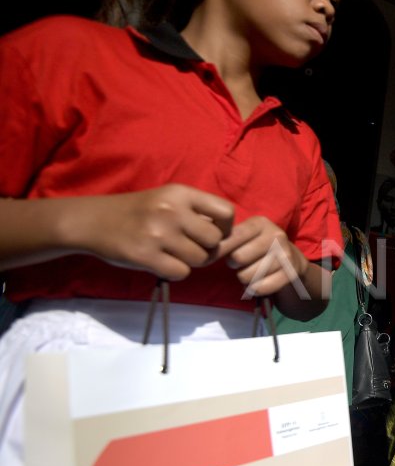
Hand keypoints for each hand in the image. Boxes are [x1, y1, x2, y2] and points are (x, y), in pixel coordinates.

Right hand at [82, 184, 233, 279]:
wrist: (92, 221)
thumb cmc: (138, 212)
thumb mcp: (168, 200)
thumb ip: (197, 213)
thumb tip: (231, 238)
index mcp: (180, 193)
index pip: (226, 211)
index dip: (225, 227)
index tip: (211, 232)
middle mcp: (171, 210)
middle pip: (215, 241)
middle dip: (206, 249)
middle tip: (188, 247)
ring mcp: (157, 233)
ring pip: (199, 259)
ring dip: (190, 261)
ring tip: (171, 253)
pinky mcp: (145, 255)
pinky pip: (180, 272)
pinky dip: (174, 271)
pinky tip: (160, 262)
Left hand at [217, 216, 306, 296]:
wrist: (291, 260)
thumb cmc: (257, 246)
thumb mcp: (244, 234)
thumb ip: (224, 236)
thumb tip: (202, 247)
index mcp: (261, 223)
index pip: (233, 237)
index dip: (219, 249)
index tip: (213, 255)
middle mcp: (276, 236)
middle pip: (238, 257)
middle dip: (233, 264)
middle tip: (239, 262)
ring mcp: (285, 255)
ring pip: (247, 275)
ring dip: (243, 278)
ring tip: (250, 271)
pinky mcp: (290, 274)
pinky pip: (259, 288)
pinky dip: (254, 289)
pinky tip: (258, 282)